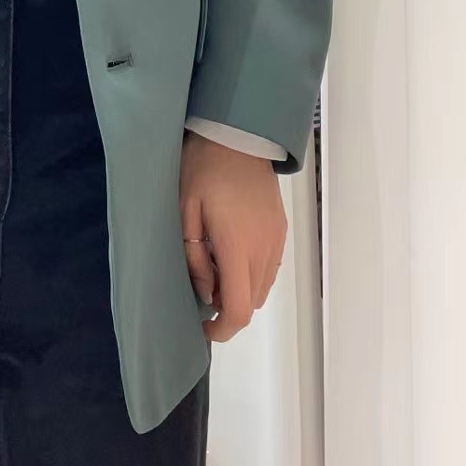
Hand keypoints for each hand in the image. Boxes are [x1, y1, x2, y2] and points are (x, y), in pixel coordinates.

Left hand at [179, 130, 287, 342]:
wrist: (237, 136)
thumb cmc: (203, 169)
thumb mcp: (185, 211)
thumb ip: (194, 257)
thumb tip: (206, 293)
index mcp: (237, 246)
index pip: (239, 308)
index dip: (223, 329)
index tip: (204, 328)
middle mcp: (264, 249)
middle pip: (253, 302)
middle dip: (227, 306)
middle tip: (202, 284)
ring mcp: (276, 240)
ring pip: (263, 287)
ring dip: (241, 289)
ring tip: (213, 264)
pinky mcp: (280, 230)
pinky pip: (269, 267)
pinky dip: (251, 273)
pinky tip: (230, 251)